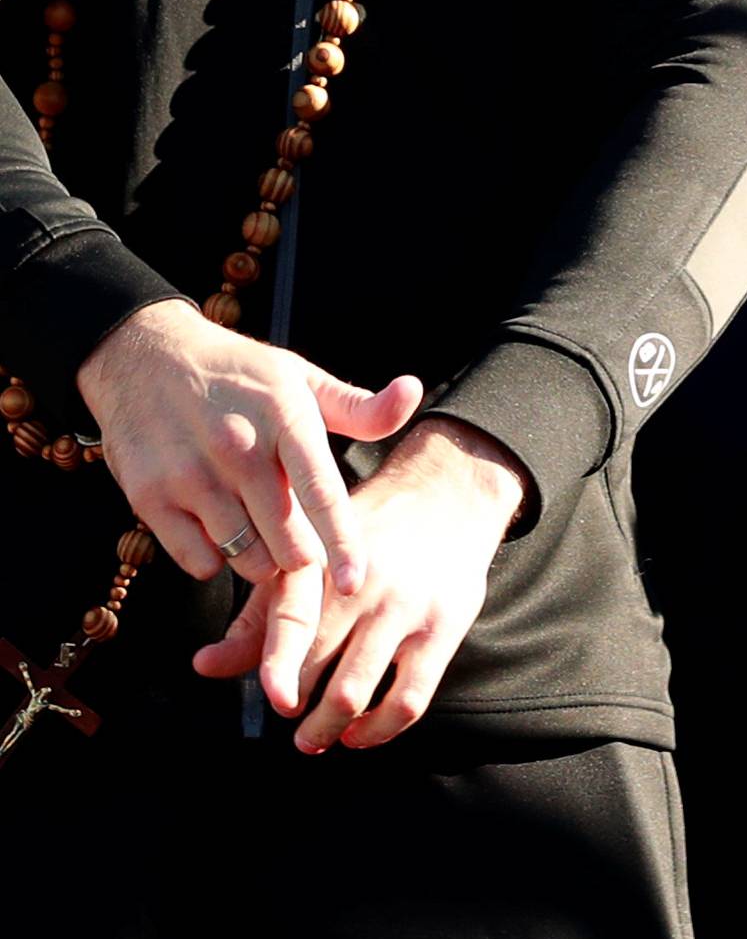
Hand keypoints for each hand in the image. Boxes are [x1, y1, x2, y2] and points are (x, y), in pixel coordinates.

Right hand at [78, 300, 421, 592]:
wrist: (142, 355)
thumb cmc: (237, 374)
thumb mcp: (300, 378)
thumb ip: (358, 406)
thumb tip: (412, 392)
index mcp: (285, 417)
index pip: (322, 492)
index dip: (342, 542)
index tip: (355, 582)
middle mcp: (238, 448)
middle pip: (286, 541)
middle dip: (302, 554)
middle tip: (299, 540)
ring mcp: (190, 475)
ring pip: (245, 558)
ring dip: (260, 558)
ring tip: (258, 526)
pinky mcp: (151, 498)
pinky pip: (199, 561)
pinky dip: (215, 557)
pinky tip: (217, 525)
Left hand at [191, 415, 526, 748]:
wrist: (450, 490)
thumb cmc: (369, 529)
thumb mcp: (312, 555)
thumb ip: (260, 615)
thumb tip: (202, 667)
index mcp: (321, 562)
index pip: (289, 624)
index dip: (274, 671)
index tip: (274, 700)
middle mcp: (360, 585)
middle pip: (314, 672)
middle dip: (296, 712)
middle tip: (291, 718)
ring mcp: (403, 609)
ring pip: (353, 694)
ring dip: (328, 731)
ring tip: (316, 739)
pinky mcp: (442, 629)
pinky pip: (408, 700)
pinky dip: (379, 730)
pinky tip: (362, 732)